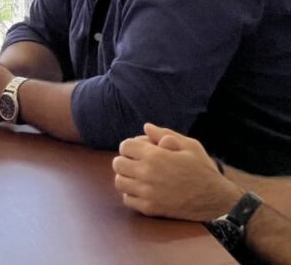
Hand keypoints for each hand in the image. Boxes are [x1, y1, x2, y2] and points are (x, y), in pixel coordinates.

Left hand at [112, 123, 242, 221]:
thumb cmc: (204, 170)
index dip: (131, 146)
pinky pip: (127, 199)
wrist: (217, 201)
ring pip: (120, 182)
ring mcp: (147, 193)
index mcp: (155, 156)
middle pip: (118, 163)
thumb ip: (166, 133)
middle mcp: (147, 173)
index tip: (139, 151)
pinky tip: (143, 191)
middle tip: (137, 164)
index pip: (125, 146)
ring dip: (126, 177)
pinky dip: (131, 195)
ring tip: (138, 177)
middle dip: (126, 161)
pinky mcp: (150, 209)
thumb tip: (146, 127)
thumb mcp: (190, 146)